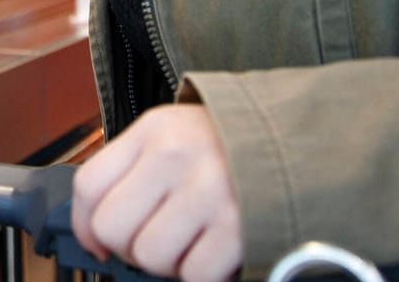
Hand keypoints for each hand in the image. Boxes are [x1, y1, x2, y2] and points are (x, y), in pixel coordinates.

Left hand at [71, 104, 241, 281]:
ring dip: (171, 262)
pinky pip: (195, 275)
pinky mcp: (239, 229)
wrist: (314, 142)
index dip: (85, 226)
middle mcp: (176, 156)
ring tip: (196, 241)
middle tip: (159, 240)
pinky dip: (204, 274)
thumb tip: (93, 232)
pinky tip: (220, 251)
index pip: (89, 185)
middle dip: (130, 248)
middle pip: (113, 227)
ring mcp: (209, 192)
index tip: (98, 243)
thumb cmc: (236, 148)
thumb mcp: (178, 136)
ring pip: (150, 257)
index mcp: (154, 131)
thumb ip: (136, 171)